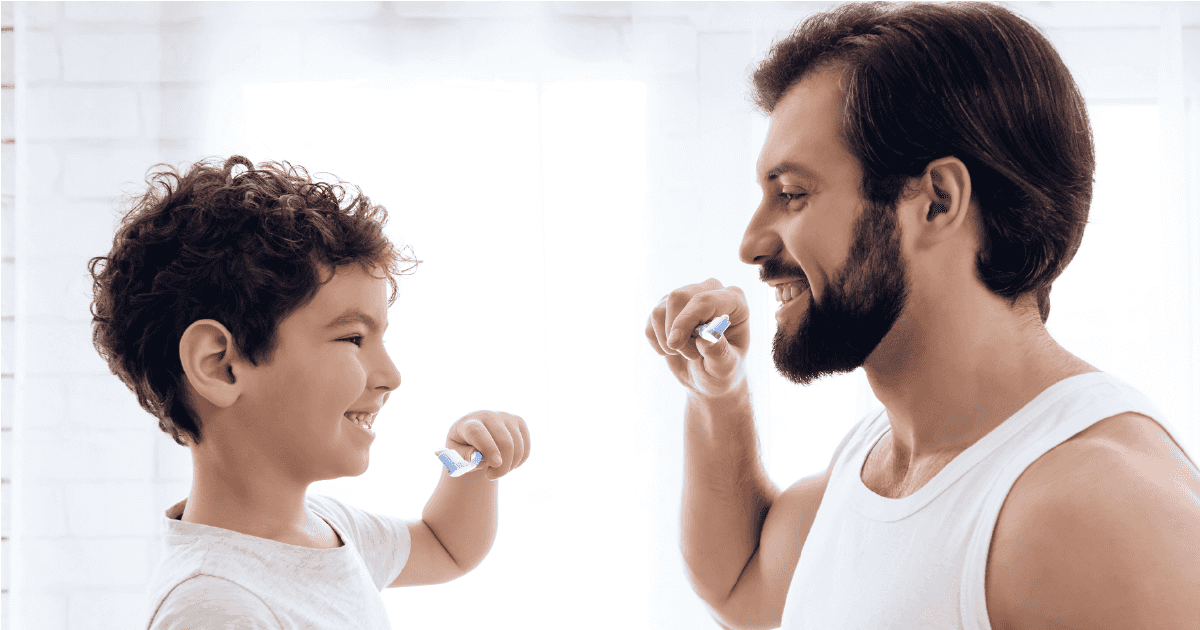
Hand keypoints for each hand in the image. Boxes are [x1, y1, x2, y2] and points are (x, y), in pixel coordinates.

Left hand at [445, 411, 530, 480]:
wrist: (475, 435)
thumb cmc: (462, 448)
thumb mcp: (454, 455)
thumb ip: (462, 457)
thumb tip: (475, 457)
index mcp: (468, 422)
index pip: (478, 432)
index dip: (488, 448)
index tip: (495, 464)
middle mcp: (489, 415)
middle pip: (504, 441)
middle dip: (502, 466)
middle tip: (491, 476)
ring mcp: (506, 417)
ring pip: (517, 446)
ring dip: (509, 466)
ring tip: (497, 471)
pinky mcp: (519, 422)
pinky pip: (525, 448)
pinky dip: (518, 462)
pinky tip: (507, 464)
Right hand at [644, 278, 749, 397]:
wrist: (708, 378)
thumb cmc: (723, 371)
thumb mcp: (725, 368)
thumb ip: (719, 352)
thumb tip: (706, 337)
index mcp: (734, 301)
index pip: (705, 299)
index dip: (686, 319)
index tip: (675, 343)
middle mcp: (711, 291)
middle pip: (678, 297)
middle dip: (675, 331)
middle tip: (689, 355)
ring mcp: (687, 296)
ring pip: (660, 310)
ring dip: (666, 339)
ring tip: (684, 353)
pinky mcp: (668, 306)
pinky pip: (651, 320)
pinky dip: (656, 340)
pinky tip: (673, 350)